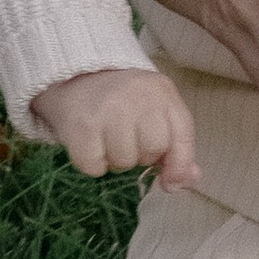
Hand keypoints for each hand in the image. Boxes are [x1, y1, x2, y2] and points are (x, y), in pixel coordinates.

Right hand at [31, 63, 202, 190]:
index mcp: (162, 92)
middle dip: (141, 155)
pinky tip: (91, 145)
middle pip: (152, 151)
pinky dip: (93, 165)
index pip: (182, 137)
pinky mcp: (81, 125)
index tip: (168, 180)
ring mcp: (108, 109)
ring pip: (124, 162)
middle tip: (127, 140)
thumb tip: (183, 182)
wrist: (75, 76)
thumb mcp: (157, 111)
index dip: (179, 165)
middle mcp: (137, 97)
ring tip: (107, 140)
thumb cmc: (123, 100)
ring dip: (116, 160)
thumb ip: (176, 147)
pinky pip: (94, 167)